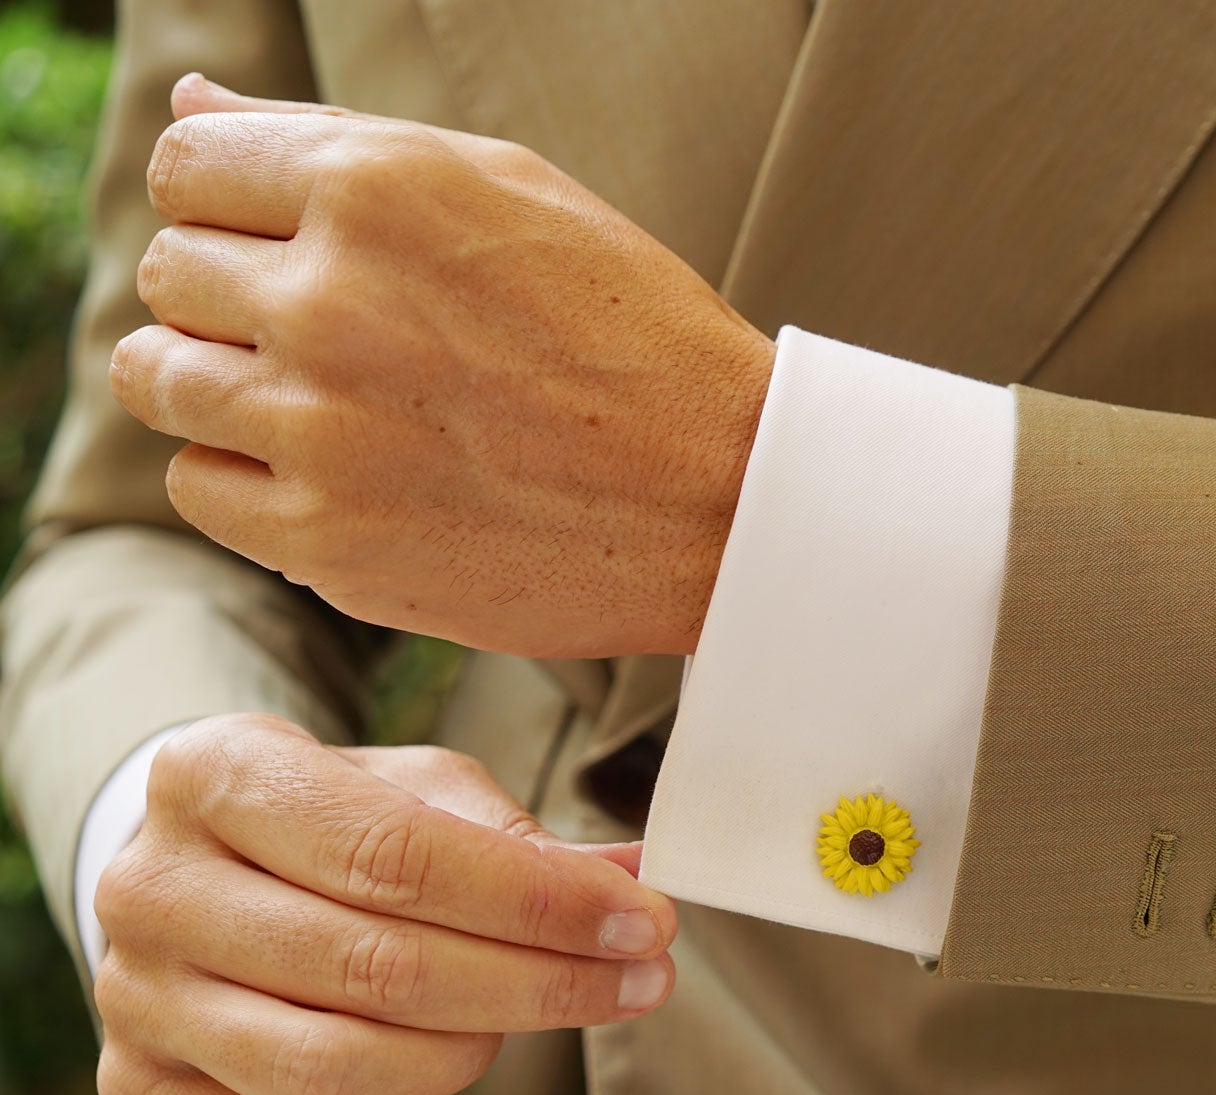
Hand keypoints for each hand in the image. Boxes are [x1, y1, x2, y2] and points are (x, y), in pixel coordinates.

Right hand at [91, 713, 674, 1094]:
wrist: (200, 872)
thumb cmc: (329, 822)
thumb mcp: (418, 789)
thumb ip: (520, 837)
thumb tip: (638, 879)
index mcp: (217, 773)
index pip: (397, 853)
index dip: (536, 901)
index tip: (643, 921)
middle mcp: (151, 885)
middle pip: (376, 966)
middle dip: (537, 982)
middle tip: (637, 980)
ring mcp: (133, 995)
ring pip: (334, 1066)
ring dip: (470, 1054)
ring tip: (527, 1020)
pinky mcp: (138, 1089)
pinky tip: (442, 1068)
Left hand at [109, 75, 775, 658]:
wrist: (725, 498)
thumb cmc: (631, 334)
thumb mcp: (510, 190)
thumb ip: (334, 140)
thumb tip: (191, 102)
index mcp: (374, 188)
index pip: (184, 168)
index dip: (230, 207)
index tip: (289, 249)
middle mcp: (328, 300)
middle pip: (168, 274)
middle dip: (232, 297)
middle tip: (335, 337)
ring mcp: (320, 428)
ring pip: (157, 379)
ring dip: (222, 384)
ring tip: (325, 404)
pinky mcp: (325, 539)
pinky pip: (199, 487)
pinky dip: (248, 479)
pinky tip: (336, 473)